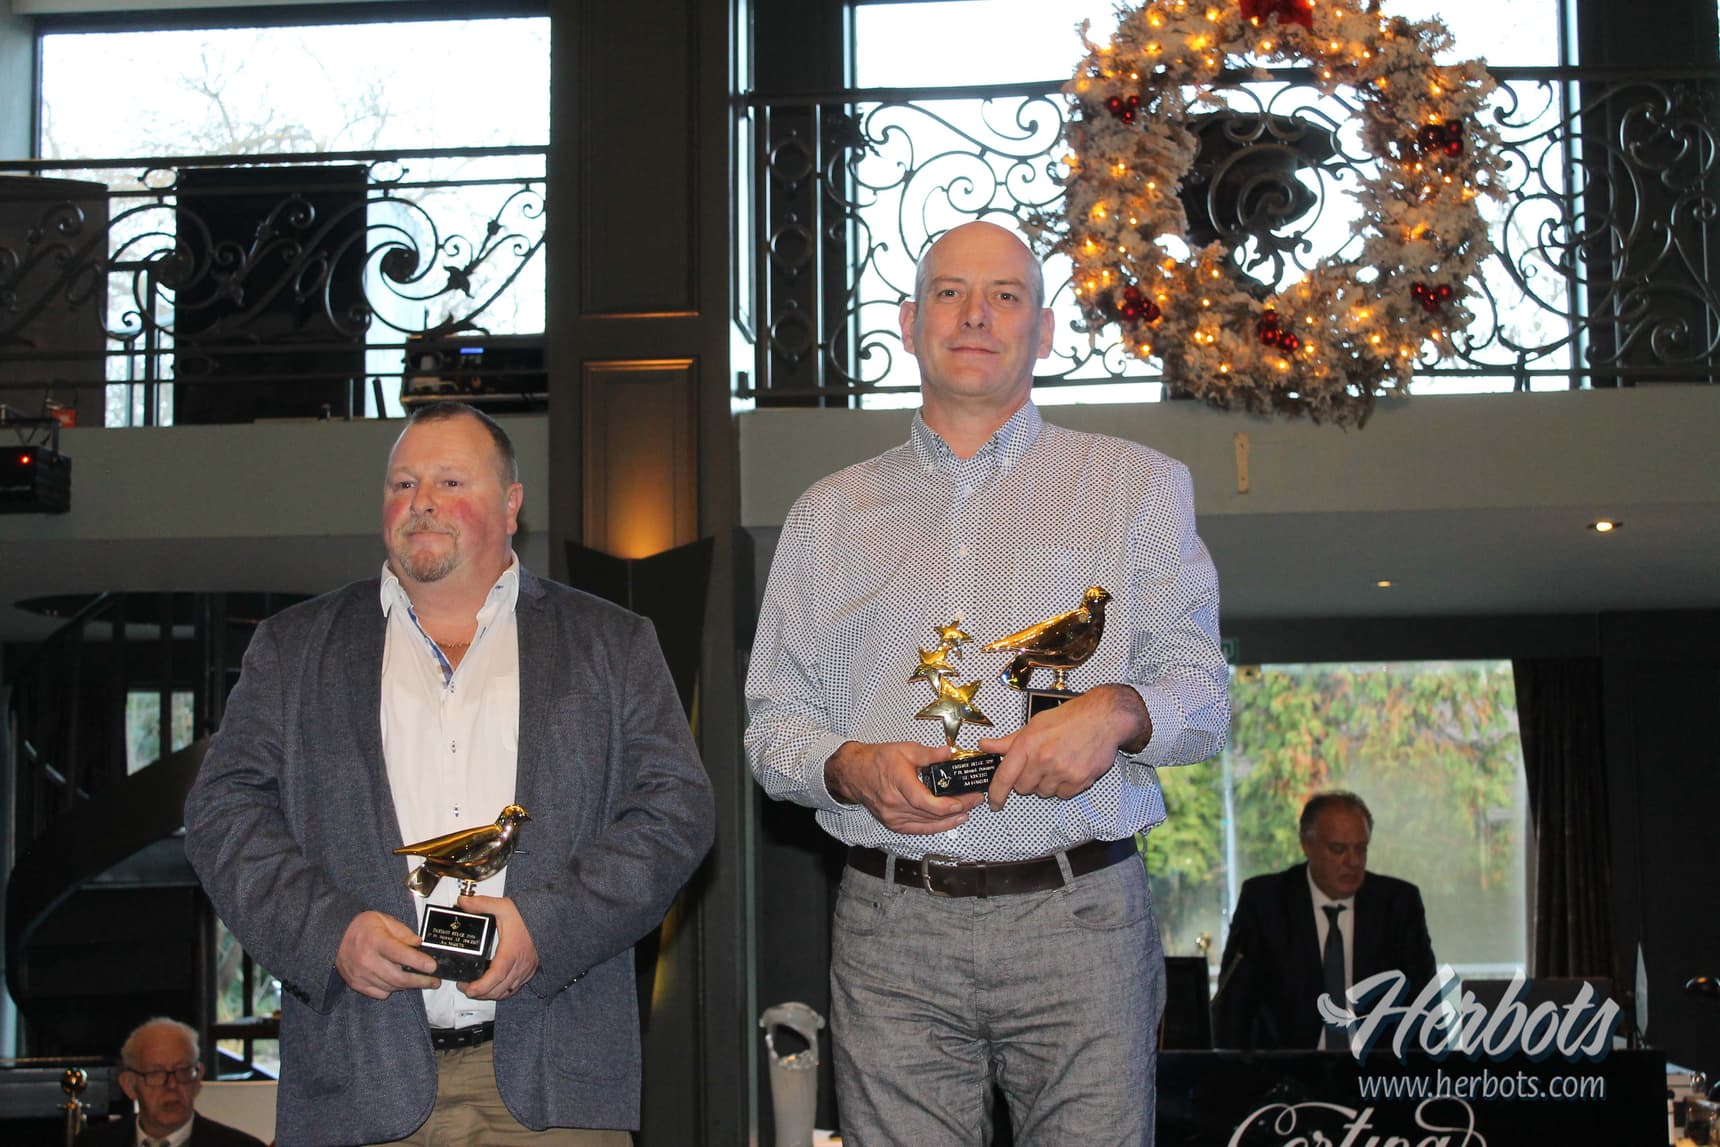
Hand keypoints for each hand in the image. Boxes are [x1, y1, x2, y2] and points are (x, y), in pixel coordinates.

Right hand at [336, 910, 439, 999]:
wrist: (335, 938)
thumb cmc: (362, 927)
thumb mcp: (384, 920)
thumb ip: (403, 932)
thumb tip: (419, 944)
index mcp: (375, 941)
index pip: (400, 954)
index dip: (418, 962)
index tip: (433, 966)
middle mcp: (367, 960)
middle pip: (398, 977)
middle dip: (420, 981)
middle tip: (435, 981)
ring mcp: (361, 975)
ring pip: (391, 987)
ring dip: (409, 986)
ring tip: (421, 981)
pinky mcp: (357, 984)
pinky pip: (380, 993)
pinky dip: (392, 989)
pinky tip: (399, 982)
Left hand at [456, 895, 538, 999]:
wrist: (550, 918)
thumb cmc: (528, 916)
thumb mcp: (503, 907)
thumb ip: (481, 904)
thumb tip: (462, 902)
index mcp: (511, 952)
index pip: (496, 976)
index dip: (481, 987)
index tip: (468, 988)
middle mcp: (520, 965)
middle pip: (498, 990)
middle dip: (479, 993)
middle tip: (464, 986)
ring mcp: (525, 970)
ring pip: (506, 992)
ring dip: (490, 995)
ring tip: (476, 989)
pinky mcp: (529, 971)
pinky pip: (514, 989)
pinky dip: (502, 992)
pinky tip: (494, 987)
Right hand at [824, 740, 983, 833]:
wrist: (855, 773)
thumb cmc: (878, 760)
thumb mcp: (904, 749)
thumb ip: (928, 754)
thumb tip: (948, 753)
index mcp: (898, 783)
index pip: (926, 802)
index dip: (947, 805)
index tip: (964, 800)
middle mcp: (894, 804)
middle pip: (931, 814)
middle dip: (957, 808)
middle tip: (975, 800)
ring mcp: (893, 817)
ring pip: (927, 824)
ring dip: (950, 819)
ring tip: (968, 810)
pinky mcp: (893, 824)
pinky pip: (919, 830)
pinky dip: (936, 827)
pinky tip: (950, 822)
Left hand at [976, 684, 1150, 810]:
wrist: (1102, 718)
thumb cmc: (1068, 719)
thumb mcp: (1034, 724)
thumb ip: (1009, 741)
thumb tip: (985, 746)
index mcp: (1028, 744)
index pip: (1005, 776)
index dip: (996, 794)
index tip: (994, 803)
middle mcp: (1043, 759)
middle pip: (1023, 788)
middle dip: (1027, 781)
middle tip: (1038, 765)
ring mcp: (1062, 771)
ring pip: (1043, 792)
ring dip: (1046, 783)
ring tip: (1057, 763)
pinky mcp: (1079, 780)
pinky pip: (1063, 795)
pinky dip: (1064, 786)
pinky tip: (1069, 768)